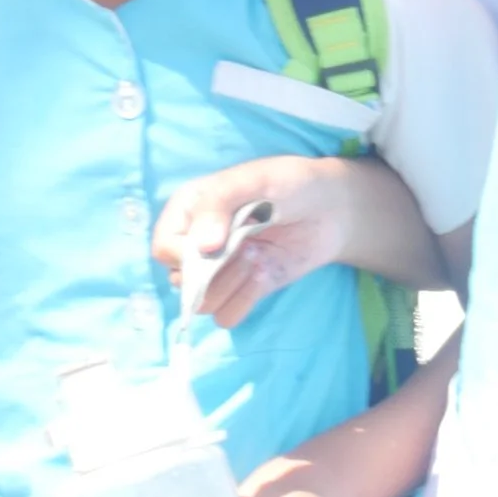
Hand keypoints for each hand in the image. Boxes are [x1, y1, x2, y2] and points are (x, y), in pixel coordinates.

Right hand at [155, 156, 359, 329]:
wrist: (333, 208)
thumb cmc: (291, 184)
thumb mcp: (254, 180)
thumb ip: (220, 203)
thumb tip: (203, 247)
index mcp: (190, 210)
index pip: (164, 247)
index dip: (183, 255)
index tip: (215, 246)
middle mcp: (199, 243)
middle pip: (180, 280)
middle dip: (214, 271)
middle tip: (248, 247)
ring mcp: (222, 270)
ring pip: (202, 303)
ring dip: (230, 286)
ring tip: (258, 258)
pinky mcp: (244, 290)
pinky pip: (227, 316)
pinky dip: (243, 302)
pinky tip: (264, 275)